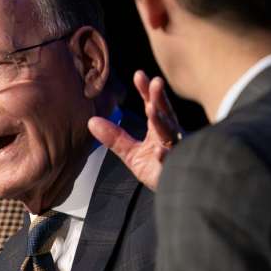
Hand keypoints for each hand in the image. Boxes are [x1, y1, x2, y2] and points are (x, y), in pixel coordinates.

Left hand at [89, 70, 181, 190]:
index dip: (147, 92)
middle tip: (154, 83)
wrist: (177, 195)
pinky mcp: (177, 170)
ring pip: (171, 135)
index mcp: (161, 131)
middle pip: (166, 115)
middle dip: (160, 100)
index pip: (154, 107)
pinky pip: (172, 162)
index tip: (139, 75)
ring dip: (161, 122)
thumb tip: (92, 121)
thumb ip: (115, 138)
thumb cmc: (158, 172)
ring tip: (151, 110)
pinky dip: (165, 156)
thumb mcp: (133, 154)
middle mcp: (172, 138)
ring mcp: (177, 152)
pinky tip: (158, 151)